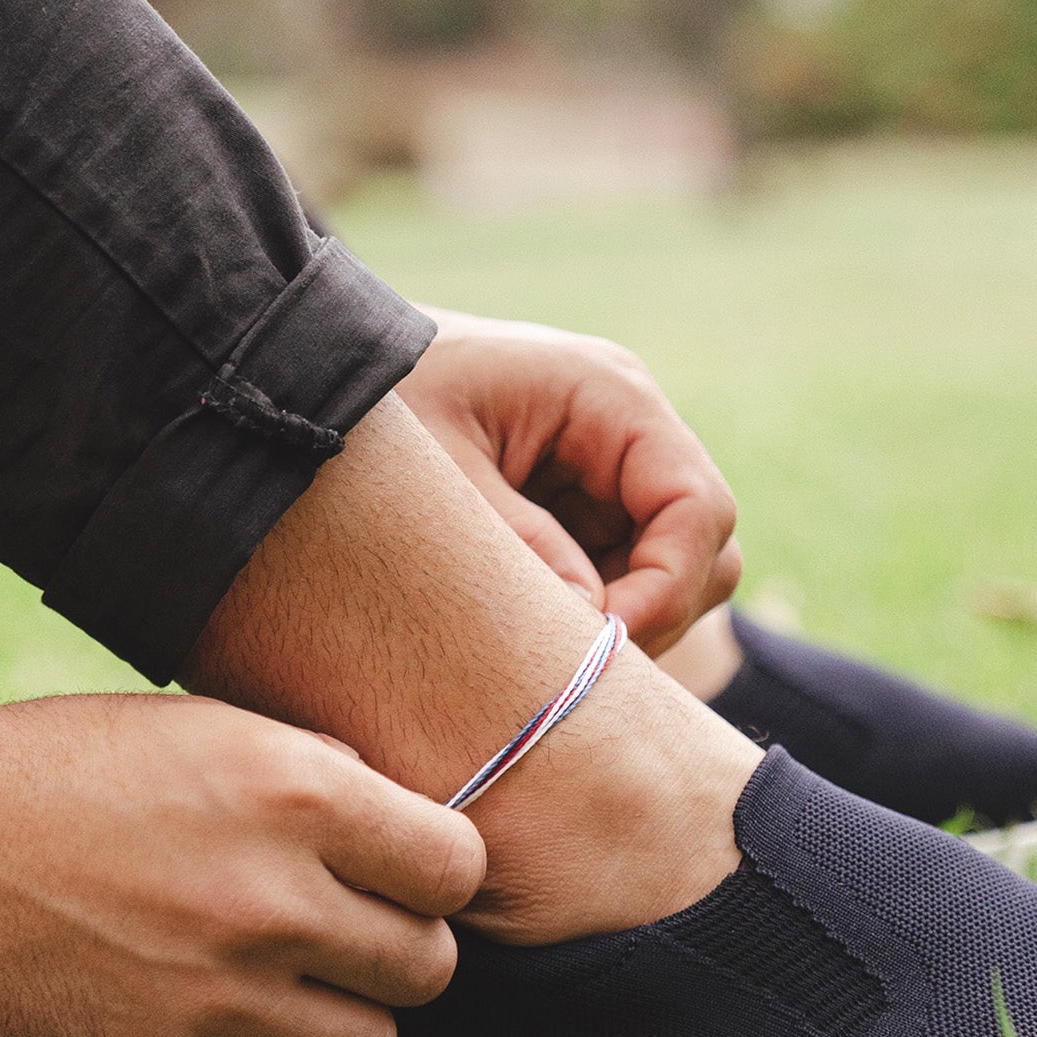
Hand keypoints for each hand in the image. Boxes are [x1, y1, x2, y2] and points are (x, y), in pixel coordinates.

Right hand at [0, 692, 484, 1036]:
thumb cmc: (77, 765)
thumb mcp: (213, 727)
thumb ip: (324, 780)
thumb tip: (408, 842)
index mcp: (298, 792)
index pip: (460, 869)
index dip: (436, 875)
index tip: (399, 877)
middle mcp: (274, 897)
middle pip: (427, 968)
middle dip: (393, 949)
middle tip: (336, 932)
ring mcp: (221, 996)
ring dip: (339, 1019)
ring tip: (280, 985)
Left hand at [398, 308, 741, 654]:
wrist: (334, 368)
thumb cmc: (384, 400)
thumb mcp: (438, 472)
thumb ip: (517, 543)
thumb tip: (593, 625)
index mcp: (608, 395)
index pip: (697, 507)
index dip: (666, 588)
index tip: (601, 644)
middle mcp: (629, 431)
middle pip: (703, 549)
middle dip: (652, 615)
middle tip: (571, 667)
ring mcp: (611, 472)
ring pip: (672, 573)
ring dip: (625, 622)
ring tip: (543, 652)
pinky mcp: (582, 509)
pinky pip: (621, 577)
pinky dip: (593, 616)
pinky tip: (529, 633)